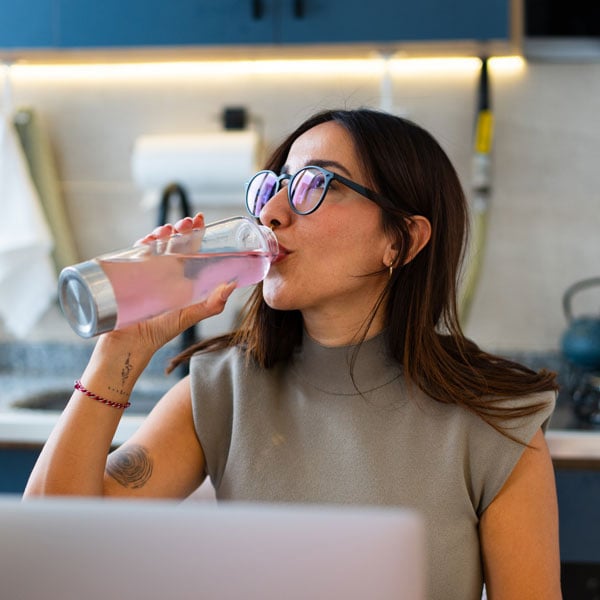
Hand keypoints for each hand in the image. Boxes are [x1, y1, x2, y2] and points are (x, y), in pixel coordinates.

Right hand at [97, 213, 235, 356]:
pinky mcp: (128, 275)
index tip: (200, 220)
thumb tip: (232, 286)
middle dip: (180, 229)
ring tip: (168, 229)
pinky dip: (142, 243)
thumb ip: (211, 305)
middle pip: (174, 243)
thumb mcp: (189, 316)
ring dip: (162, 232)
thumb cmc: (159, 332)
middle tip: (187, 222)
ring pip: (156, 244)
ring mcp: (146, 272)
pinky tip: (148, 239)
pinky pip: (135, 253)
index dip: (195, 234)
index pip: (191, 250)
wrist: (128, 344)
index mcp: (181, 279)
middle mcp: (165, 273)